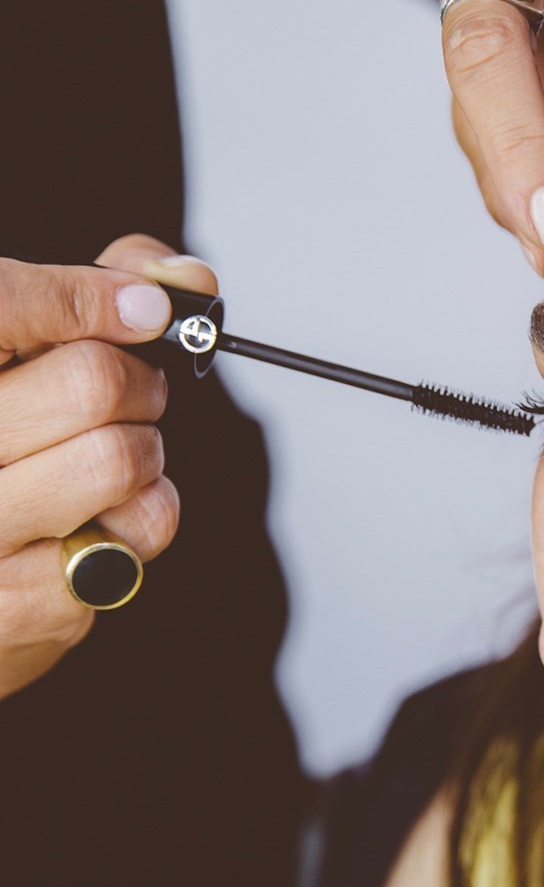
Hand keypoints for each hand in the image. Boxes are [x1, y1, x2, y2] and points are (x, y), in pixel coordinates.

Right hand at [0, 235, 217, 701]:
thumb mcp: (15, 360)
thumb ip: (85, 290)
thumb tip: (183, 274)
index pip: (3, 303)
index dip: (90, 296)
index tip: (147, 308)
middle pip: (90, 381)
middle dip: (138, 385)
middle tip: (128, 398)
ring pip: (115, 461)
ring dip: (144, 459)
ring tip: (112, 464)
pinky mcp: (2, 611)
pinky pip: (124, 547)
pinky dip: (131, 532)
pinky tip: (88, 531)